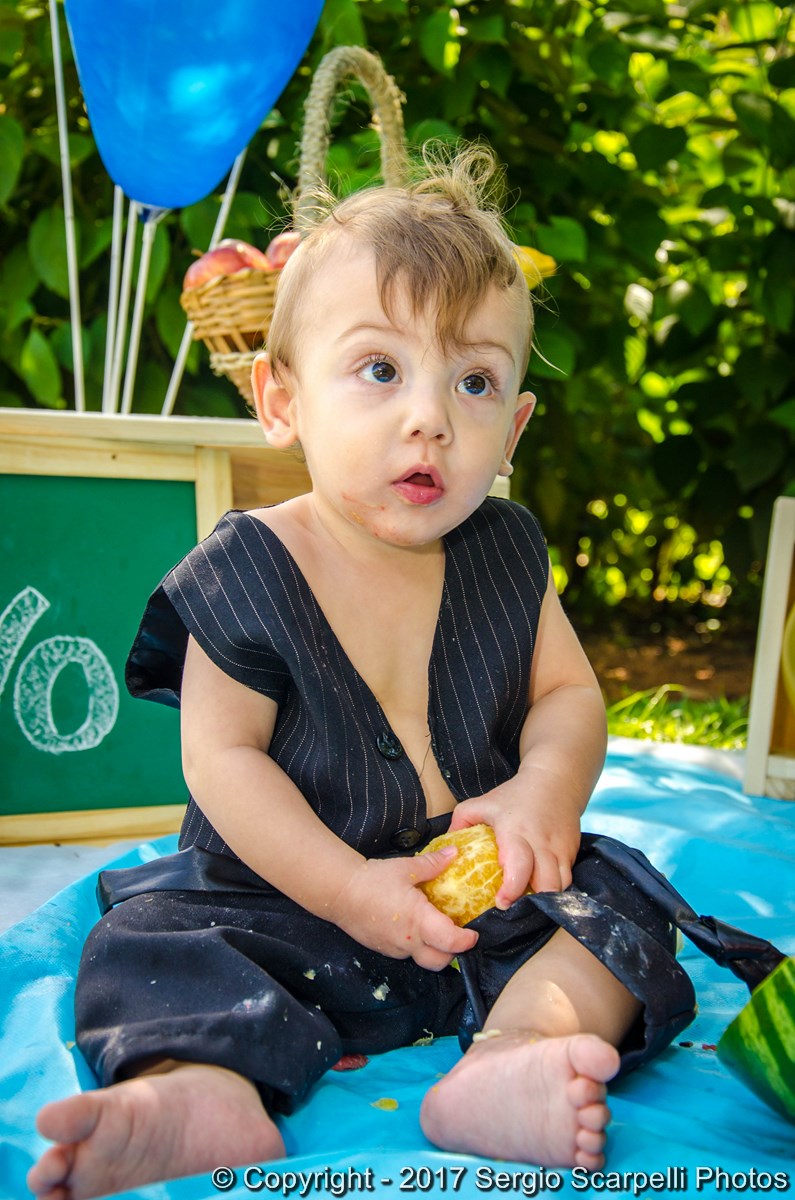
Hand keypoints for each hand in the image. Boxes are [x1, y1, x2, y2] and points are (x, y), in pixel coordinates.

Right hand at [329, 847, 477, 970]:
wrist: (338, 892)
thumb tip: (455, 854)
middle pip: (440, 961)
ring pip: (422, 959)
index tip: (474, 933)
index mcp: (419, 921)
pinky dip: (416, 945)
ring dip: (434, 950)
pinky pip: (406, 953)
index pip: (451, 942)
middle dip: (453, 952)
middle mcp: (409, 941)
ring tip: (437, 930)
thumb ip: (433, 863)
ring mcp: (395, 948)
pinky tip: (414, 927)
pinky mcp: (383, 948)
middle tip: (458, 934)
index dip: (466, 941)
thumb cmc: (372, 880)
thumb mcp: (406, 868)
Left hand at [448, 773, 580, 902]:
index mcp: (516, 831)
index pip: (519, 865)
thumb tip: (444, 852)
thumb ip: (459, 824)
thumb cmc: (514, 795)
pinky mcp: (571, 852)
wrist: (555, 780)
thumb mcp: (481, 803)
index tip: (501, 902)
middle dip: (533, 903)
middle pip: (546, 884)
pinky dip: (555, 888)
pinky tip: (541, 889)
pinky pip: (567, 879)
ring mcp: (560, 848)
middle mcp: (541, 842)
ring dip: (545, 898)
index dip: (512, 889)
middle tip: (516, 908)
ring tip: (528, 902)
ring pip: (561, 886)